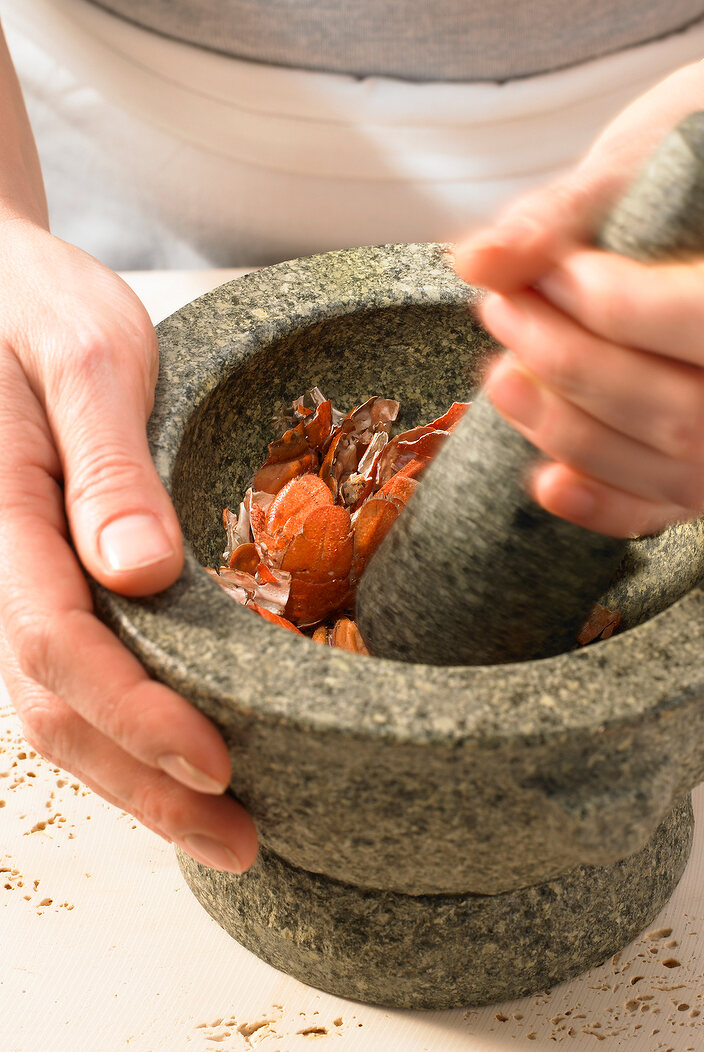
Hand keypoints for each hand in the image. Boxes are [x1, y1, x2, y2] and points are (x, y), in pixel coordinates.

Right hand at [0, 220, 257, 871]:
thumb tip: (140, 574)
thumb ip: (107, 464)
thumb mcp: (90, 355)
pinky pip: (72, 666)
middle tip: (239, 841)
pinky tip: (181, 749)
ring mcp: (17, 574)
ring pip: (60, 703)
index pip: (58, 646)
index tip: (217, 762)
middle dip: (144, 786)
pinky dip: (125, 724)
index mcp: (2, 513)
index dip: (135, 715)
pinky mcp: (44, 570)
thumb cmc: (37, 303)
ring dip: (136, 774)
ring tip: (224, 824)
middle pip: (55, 707)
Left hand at [453, 54, 703, 536]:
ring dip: (575, 436)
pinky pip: (682, 501)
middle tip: (502, 313)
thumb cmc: (698, 149)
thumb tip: (477, 264)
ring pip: (688, 470)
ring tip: (500, 376)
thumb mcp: (635, 156)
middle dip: (576, 374)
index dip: (627, 313)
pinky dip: (608, 503)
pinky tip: (544, 482)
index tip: (552, 273)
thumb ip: (560, 213)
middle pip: (702, 413)